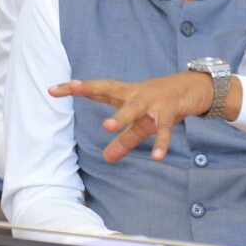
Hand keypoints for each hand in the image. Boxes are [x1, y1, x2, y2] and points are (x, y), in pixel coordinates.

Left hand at [49, 72, 230, 162]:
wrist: (194, 88)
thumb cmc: (161, 103)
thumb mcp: (141, 124)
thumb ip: (124, 141)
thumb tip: (106, 158)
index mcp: (124, 94)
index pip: (96, 90)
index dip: (75, 89)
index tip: (52, 90)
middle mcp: (135, 94)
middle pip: (109, 88)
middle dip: (91, 87)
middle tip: (73, 87)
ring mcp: (153, 100)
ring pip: (135, 106)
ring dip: (122, 115)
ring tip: (108, 126)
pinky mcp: (170, 110)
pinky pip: (164, 128)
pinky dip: (161, 143)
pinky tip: (157, 157)